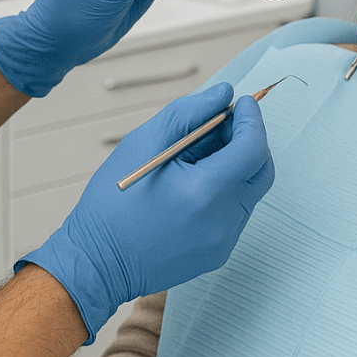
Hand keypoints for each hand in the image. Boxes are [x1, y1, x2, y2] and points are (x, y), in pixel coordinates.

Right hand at [17, 83, 274, 342]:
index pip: (252, 148)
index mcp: (204, 192)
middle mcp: (222, 221)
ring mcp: (223, 243)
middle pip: (261, 170)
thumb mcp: (144, 143)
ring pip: (250, 191)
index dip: (251, 119)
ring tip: (198, 156)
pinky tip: (193, 185)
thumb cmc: (113, 202)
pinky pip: (236, 212)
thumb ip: (189, 113)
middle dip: (249, 141)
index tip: (242, 101)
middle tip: (223, 125)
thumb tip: (224, 94)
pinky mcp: (218, 254)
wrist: (95, 263)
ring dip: (236, 166)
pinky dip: (225, 190)